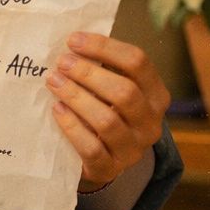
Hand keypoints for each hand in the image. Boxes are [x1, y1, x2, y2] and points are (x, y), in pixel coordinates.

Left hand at [48, 32, 169, 191]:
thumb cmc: (104, 113)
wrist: (104, 161)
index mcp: (156, 95)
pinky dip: (72, 127)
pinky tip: (56, 110)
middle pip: (125, 91)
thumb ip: (101, 69)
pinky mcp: (111, 169)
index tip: (72, 40)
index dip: (104, 48)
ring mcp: (133, 149)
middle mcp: (151, 122)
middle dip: (89, 73)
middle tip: (61, 63)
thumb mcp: (111, 90)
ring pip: (107, 120)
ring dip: (77, 97)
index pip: (138, 62)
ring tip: (53, 82)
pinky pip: (92, 148)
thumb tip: (71, 42)